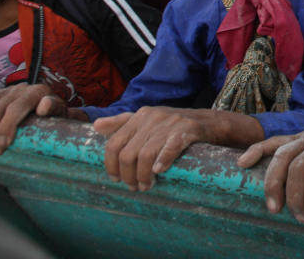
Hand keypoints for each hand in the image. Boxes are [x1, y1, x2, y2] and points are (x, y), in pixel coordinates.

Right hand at [0, 84, 66, 155]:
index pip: (15, 109)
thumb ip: (55, 108)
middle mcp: (20, 89)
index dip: (5, 128)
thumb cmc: (57, 116)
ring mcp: (5, 91)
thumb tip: (44, 106)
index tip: (2, 146)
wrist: (54, 108)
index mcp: (37, 92)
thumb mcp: (61, 113)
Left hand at [93, 107, 222, 190]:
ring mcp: (169, 123)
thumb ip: (121, 123)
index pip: (114, 143)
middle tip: (134, 187)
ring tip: (147, 185)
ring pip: (146, 155)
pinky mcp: (187, 130)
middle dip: (128, 175)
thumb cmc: (173, 126)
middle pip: (128, 153)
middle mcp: (152, 117)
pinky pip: (170, 148)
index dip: (111, 165)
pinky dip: (162, 162)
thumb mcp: (146, 121)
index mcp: (139, 116)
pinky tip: (160, 172)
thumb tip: (96, 126)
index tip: (116, 179)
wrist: (208, 122)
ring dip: (144, 176)